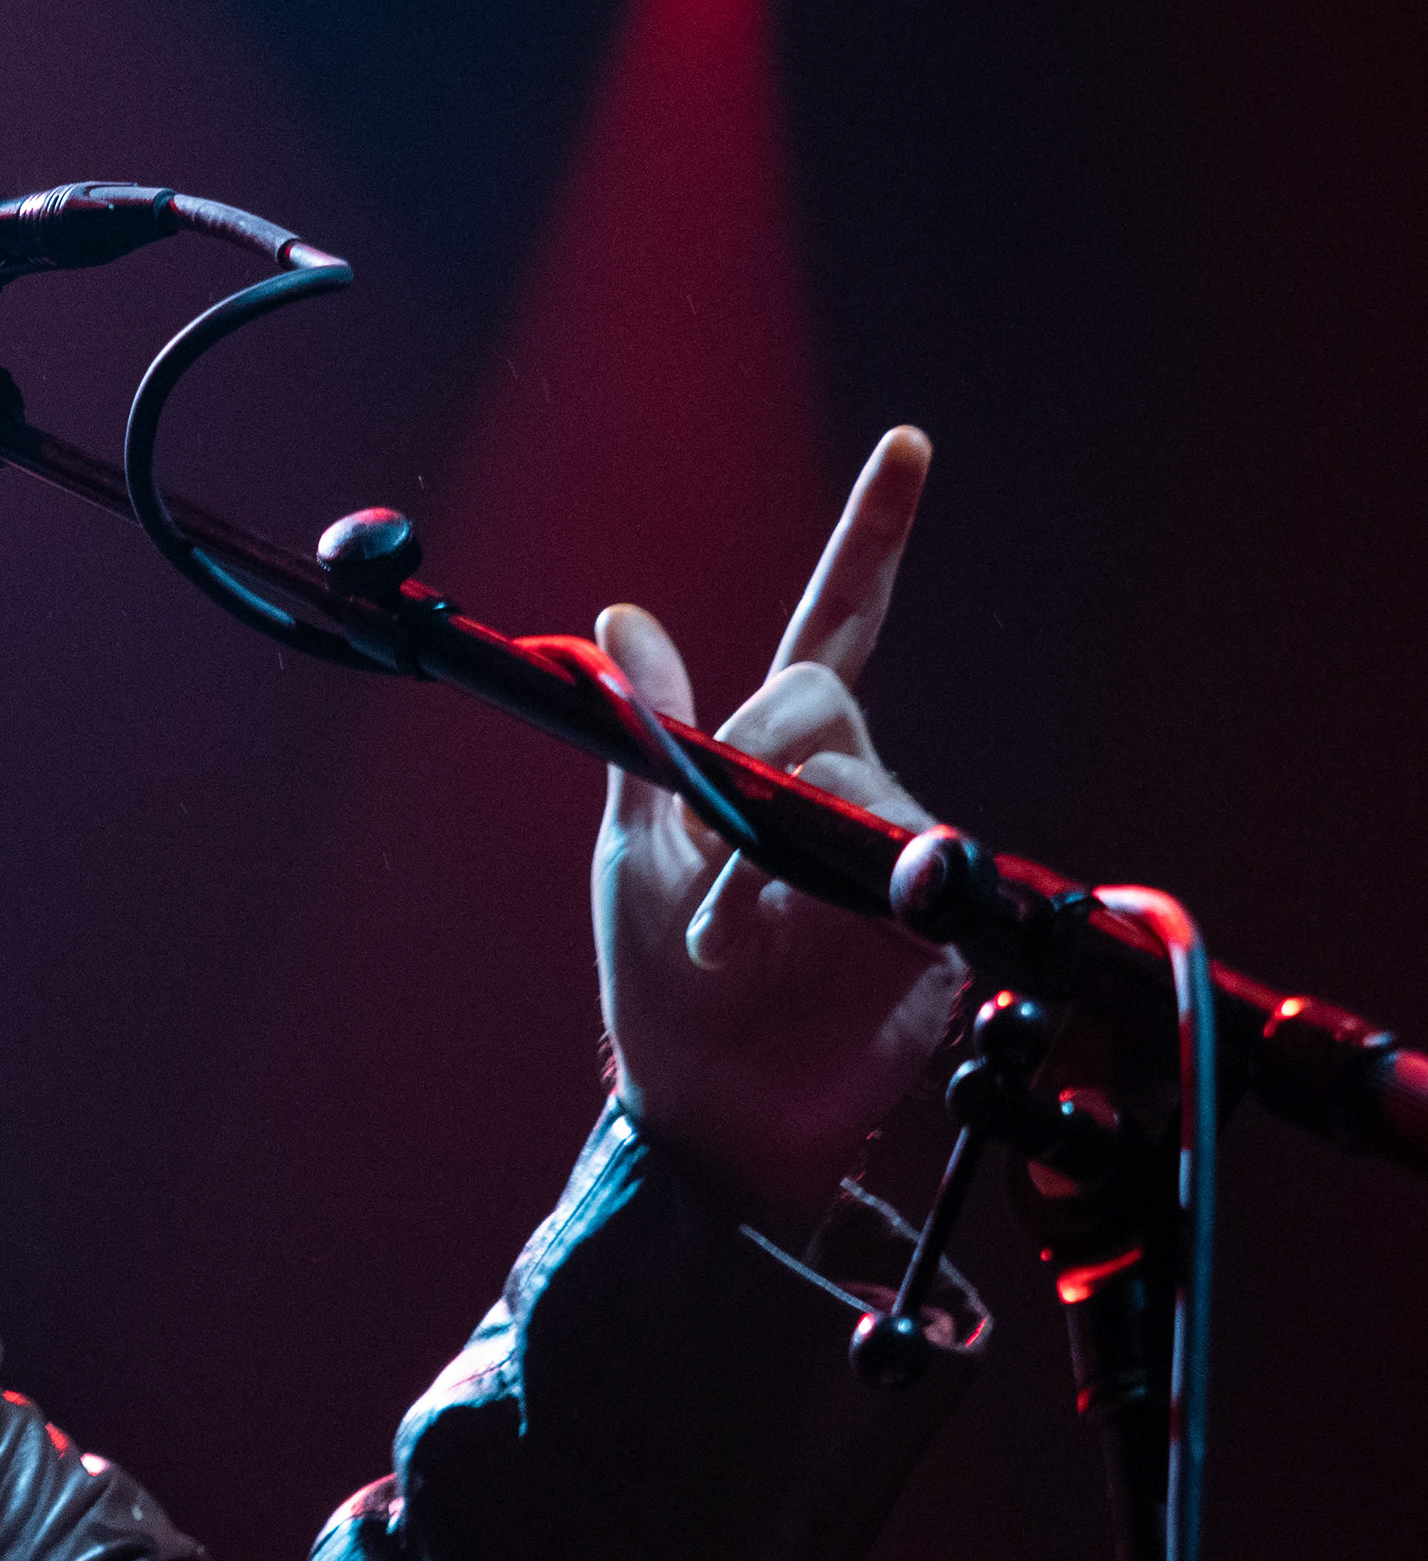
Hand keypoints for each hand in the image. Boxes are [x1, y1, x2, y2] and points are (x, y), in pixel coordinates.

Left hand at [590, 427, 974, 1236]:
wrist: (704, 1112)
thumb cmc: (659, 992)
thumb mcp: (634, 847)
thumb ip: (647, 731)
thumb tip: (623, 616)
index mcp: (771, 763)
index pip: (836, 628)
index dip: (872, 541)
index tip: (909, 448)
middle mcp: (845, 790)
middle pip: (821, 702)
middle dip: (753, 759)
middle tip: (704, 864)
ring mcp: (895, 852)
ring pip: (848, 786)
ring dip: (764, 862)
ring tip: (721, 941)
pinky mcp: (936, 924)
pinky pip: (902, 869)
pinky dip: (814, 905)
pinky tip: (773, 951)